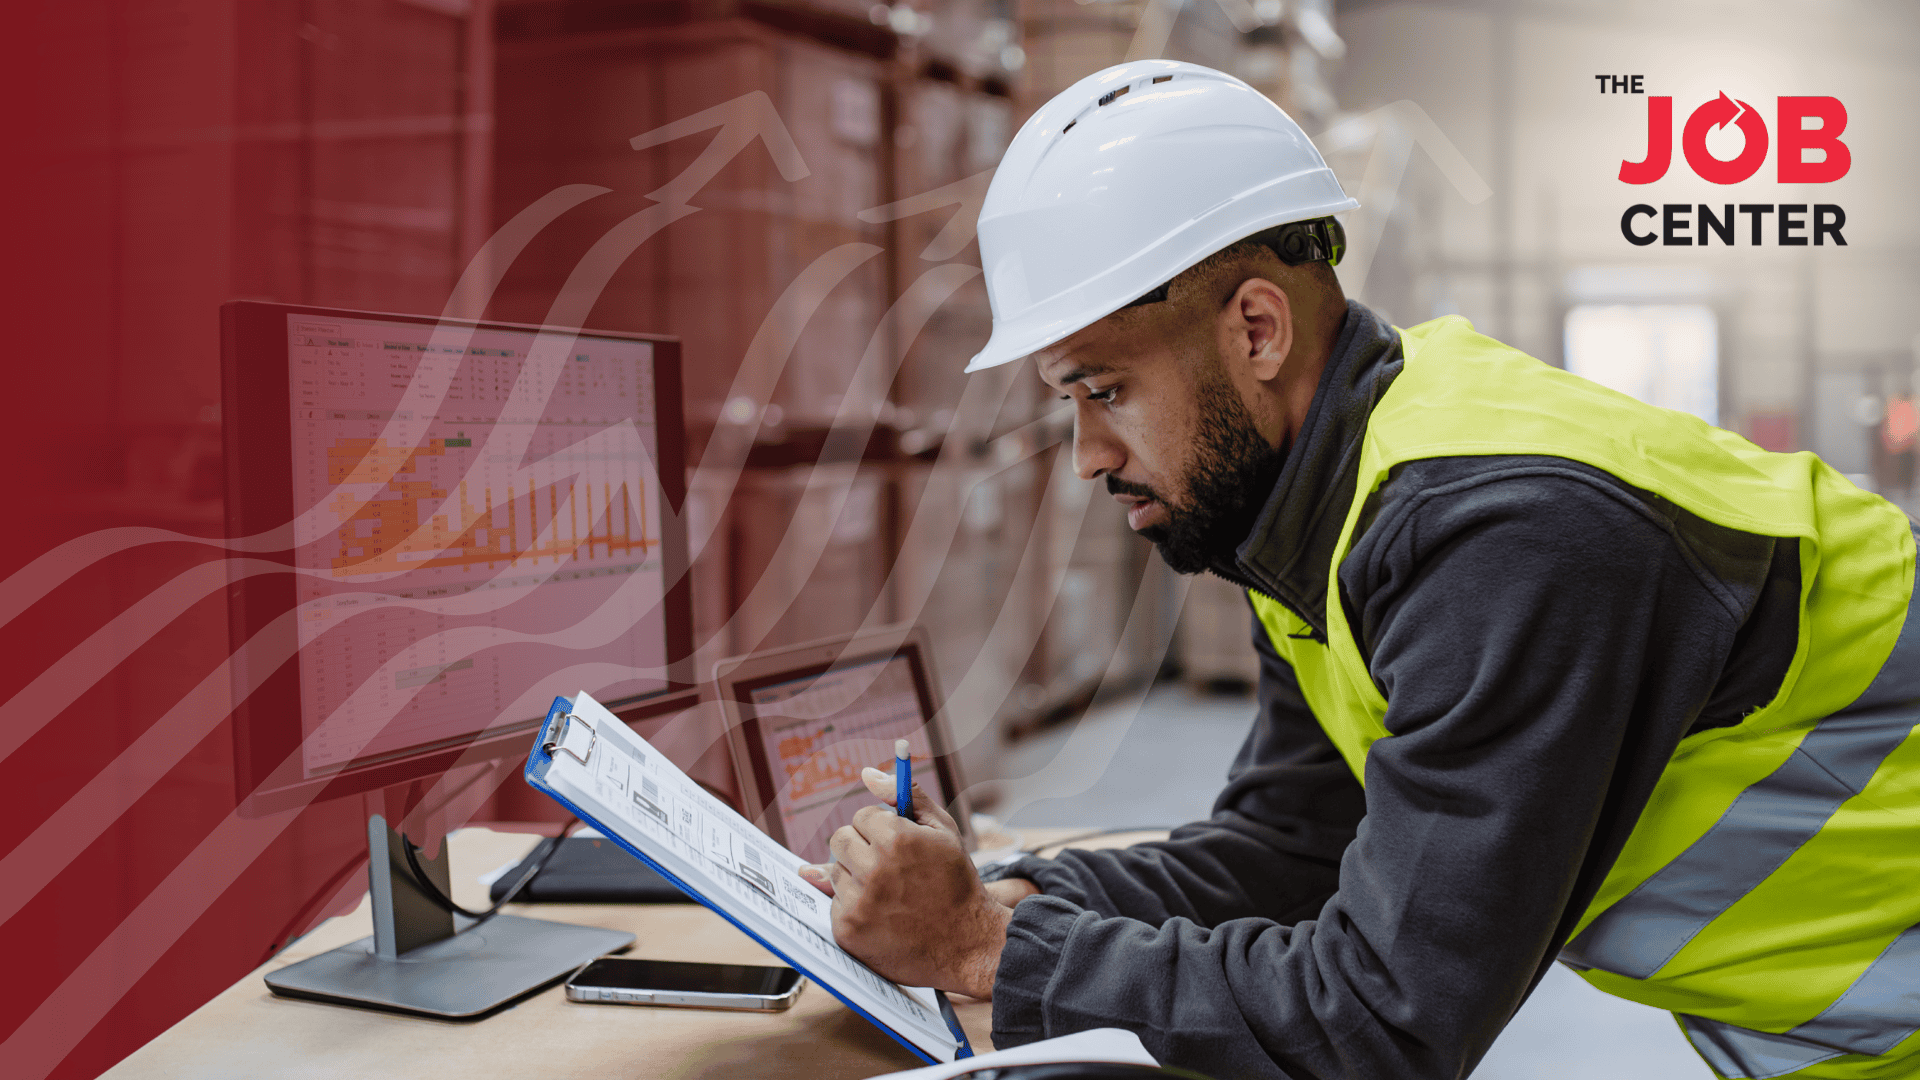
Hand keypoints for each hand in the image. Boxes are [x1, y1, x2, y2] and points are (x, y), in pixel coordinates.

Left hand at [794, 765, 1015, 997]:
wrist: (967, 942)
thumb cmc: (955, 881)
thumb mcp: (942, 830)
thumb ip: (905, 795)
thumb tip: (867, 773)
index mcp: (896, 839)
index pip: (862, 816)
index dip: (881, 829)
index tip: (898, 845)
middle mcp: (873, 869)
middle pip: (840, 839)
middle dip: (861, 847)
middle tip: (889, 867)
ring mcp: (858, 903)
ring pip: (834, 870)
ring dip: (856, 876)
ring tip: (889, 893)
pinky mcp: (847, 930)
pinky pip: (834, 902)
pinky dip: (853, 905)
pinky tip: (882, 913)